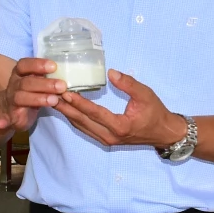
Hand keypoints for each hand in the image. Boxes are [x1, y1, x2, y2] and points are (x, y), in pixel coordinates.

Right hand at [0, 57, 68, 133]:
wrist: (8, 108)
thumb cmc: (30, 92)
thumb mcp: (37, 82)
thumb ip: (48, 78)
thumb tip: (68, 76)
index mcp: (20, 73)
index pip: (25, 65)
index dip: (38, 64)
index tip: (53, 66)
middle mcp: (14, 84)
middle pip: (27, 82)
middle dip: (45, 84)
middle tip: (61, 86)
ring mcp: (11, 99)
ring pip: (21, 97)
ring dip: (37, 99)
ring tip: (53, 100)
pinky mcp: (10, 115)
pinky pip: (4, 117)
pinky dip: (2, 120)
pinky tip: (1, 124)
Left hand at [55, 71, 186, 150]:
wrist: (163, 133)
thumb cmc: (156, 113)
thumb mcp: (146, 95)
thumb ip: (128, 84)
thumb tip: (111, 72)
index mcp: (120, 126)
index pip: (94, 113)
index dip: (79, 103)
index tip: (65, 92)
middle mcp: (110, 136)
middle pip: (82, 122)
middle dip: (65, 108)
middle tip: (50, 94)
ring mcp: (106, 140)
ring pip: (81, 126)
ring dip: (67, 113)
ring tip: (53, 100)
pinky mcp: (105, 139)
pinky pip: (85, 128)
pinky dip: (74, 118)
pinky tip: (66, 108)